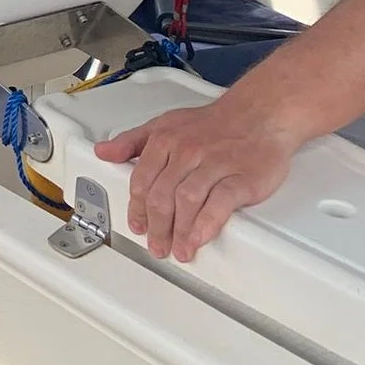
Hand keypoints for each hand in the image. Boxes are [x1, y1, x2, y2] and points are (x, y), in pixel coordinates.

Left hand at [94, 96, 302, 260]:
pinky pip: (220, 203)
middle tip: (157, 245)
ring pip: (187, 201)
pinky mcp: (241, 178)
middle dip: (156, 225)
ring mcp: (214, 164)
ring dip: (179, 231)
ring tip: (178, 250)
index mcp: (166, 139)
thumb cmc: (213, 124)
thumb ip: (133, 141)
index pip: (142, 179)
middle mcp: (187, 151)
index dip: (137, 207)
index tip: (137, 225)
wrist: (259, 114)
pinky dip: (207, 224)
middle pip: (162, 194)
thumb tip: (104, 152)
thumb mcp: (165, 124)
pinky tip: (199, 238)